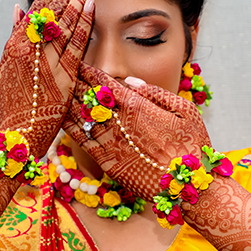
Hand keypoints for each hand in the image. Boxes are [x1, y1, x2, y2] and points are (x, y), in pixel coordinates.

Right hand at [0, 0, 93, 157]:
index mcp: (16, 45)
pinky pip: (73, 45)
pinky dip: (81, 23)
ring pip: (63, 22)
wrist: (16, 134)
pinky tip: (90, 4)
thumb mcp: (8, 67)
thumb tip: (18, 8)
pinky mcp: (61, 77)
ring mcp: (44, 62)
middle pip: (51, 9)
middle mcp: (28, 49)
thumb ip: (16, 38)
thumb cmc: (15, 104)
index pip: (37, 7)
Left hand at [63, 63, 210, 198]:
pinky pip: (82, 143)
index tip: (79, 63)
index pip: (105, 84)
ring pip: (81, 119)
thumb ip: (155, 93)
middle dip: (75, 84)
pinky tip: (61, 120)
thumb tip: (130, 81)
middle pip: (88, 99)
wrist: (190, 187)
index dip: (89, 72)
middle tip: (61, 74)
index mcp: (137, 107)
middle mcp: (119, 124)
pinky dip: (70, 129)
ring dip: (69, 104)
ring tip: (57, 92)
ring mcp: (111, 144)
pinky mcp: (108, 164)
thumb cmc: (193, 145)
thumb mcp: (184, 110)